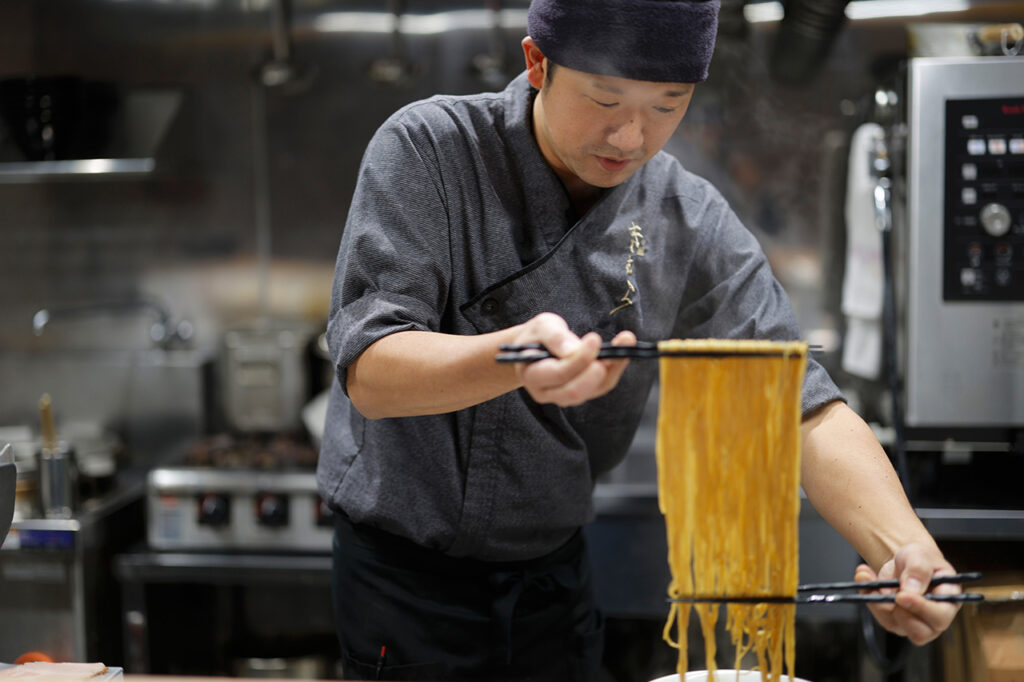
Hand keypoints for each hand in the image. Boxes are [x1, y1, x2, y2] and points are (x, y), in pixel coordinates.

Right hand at [512, 313, 635, 406]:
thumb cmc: (538, 336)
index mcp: (532, 376)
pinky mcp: (584, 392)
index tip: (595, 339)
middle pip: (575, 391)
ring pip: (594, 389)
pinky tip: (624, 349)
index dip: (579, 359)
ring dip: (613, 367)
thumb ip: (554, 337)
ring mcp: (566, 396)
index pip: (558, 374)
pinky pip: (603, 385)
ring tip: (625, 342)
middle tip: (614, 350)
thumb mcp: (542, 327)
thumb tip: (572, 351)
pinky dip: (616, 368)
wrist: (537, 347)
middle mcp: (547, 393)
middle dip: (596, 371)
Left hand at [855, 543, 960, 644]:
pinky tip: (864, 577)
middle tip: (887, 593)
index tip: (901, 595)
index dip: (922, 609)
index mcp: (948, 602)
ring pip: (894, 624)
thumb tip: (911, 590)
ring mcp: (912, 623)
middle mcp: (933, 618)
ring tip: (867, 575)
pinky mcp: (893, 620)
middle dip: (899, 613)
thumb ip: (919, 570)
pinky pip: (878, 615)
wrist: (905, 561)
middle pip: (920, 633)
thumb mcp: (920, 555)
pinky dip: (868, 596)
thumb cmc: (920, 559)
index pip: (940, 616)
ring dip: (877, 601)